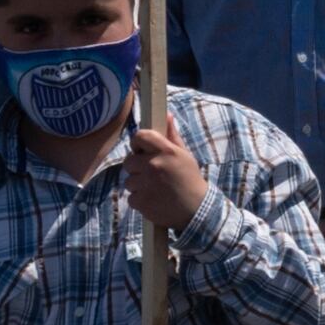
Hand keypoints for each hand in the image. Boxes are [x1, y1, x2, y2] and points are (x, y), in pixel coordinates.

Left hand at [121, 116, 209, 235]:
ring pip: (129, 181)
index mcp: (166, 151)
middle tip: (150, 174)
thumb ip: (172, 135)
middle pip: (128, 161)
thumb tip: (167, 114)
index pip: (140, 136)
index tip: (140, 150)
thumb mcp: (184, 155)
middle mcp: (154, 165)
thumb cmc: (189, 179)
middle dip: (136, 168)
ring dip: (138, 185)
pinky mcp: (142, 201)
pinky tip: (153, 200)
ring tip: (154, 189)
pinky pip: (131, 198)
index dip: (137, 143)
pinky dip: (139, 201)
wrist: (196, 210)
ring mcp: (146, 184)